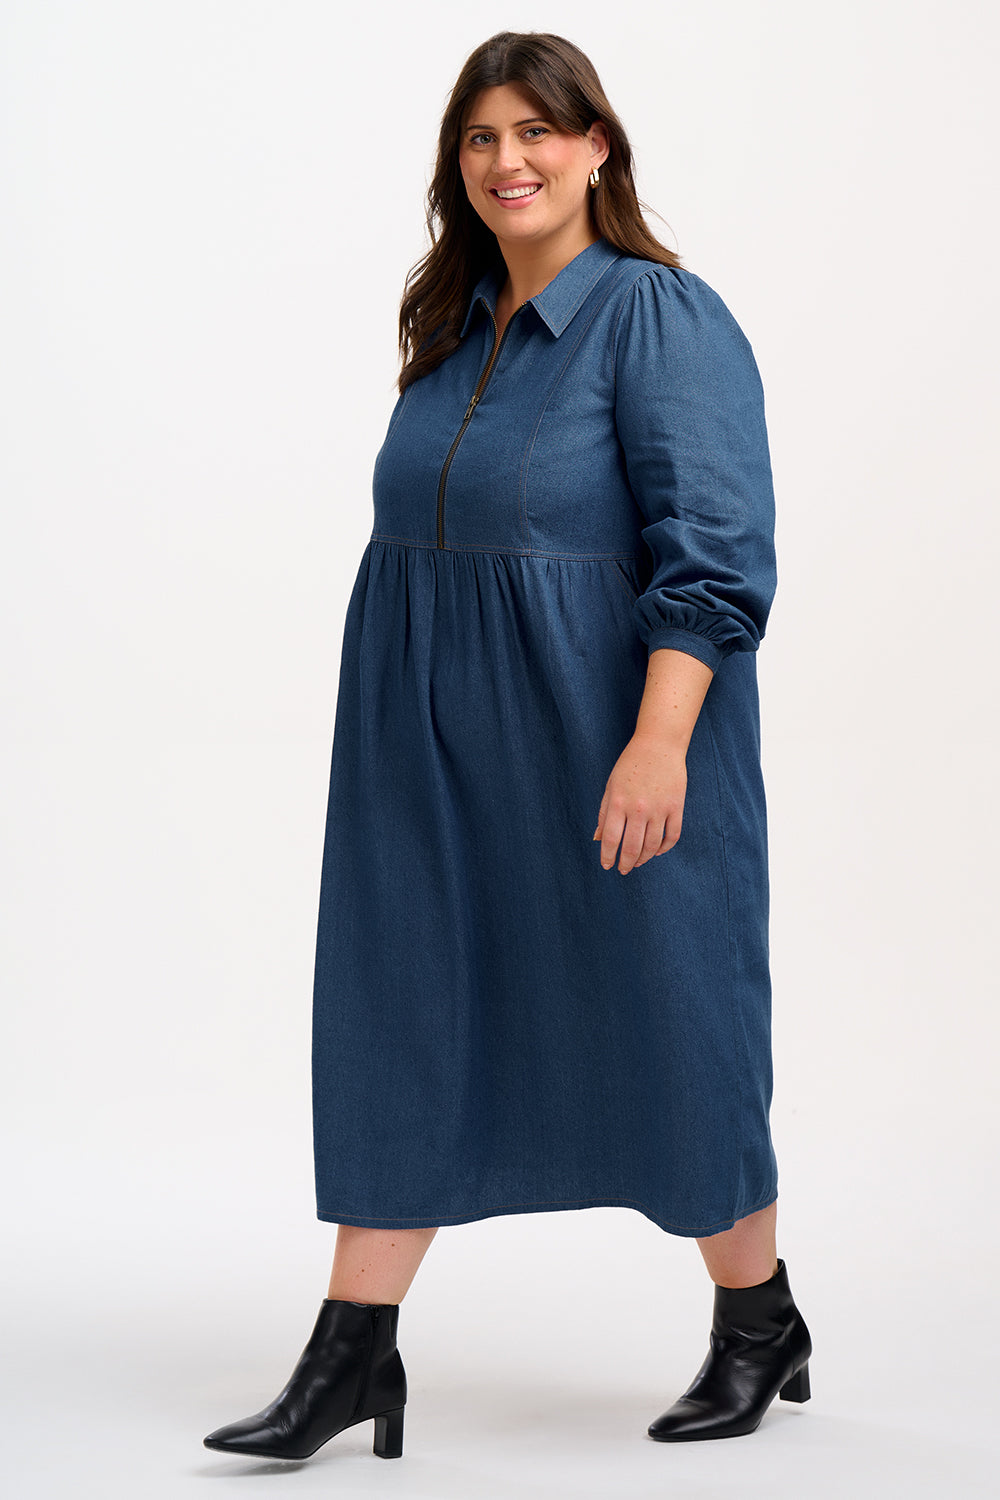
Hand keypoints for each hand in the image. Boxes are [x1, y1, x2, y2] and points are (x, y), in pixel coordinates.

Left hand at [592, 733, 686, 873]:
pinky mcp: (676, 807)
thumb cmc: (630, 764)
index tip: (607, 866)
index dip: (608, 856)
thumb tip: (597, 839)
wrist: (659, 745)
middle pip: (632, 847)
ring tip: (637, 862)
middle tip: (623, 870)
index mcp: (618, 802)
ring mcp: (659, 809)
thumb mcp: (611, 786)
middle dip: (626, 863)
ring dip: (643, 858)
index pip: (611, 839)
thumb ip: (604, 813)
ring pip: (652, 846)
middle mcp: (638, 808)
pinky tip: (656, 851)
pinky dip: (664, 848)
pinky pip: (672, 836)